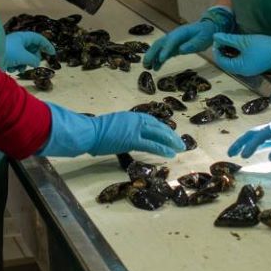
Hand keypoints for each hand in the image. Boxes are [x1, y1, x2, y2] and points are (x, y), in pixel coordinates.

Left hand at [5, 31, 55, 70]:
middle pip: (32, 49)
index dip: (46, 45)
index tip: (52, 53)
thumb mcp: (24, 56)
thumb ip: (33, 59)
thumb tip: (36, 63)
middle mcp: (18, 42)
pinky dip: (17, 66)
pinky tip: (11, 68)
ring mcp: (13, 50)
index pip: (38, 38)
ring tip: (19, 66)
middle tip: (32, 63)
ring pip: (26, 58)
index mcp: (22, 37)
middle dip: (33, 58)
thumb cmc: (8, 53)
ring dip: (24, 64)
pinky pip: (18, 62)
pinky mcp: (9, 58)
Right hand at [40, 104, 185, 157]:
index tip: (170, 134)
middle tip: (180, 142)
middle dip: (170, 135)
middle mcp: (136, 120)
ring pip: (159, 135)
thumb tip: (126, 137)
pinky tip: (171, 154)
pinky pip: (152, 145)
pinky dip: (163, 149)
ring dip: (171, 142)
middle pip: (158, 127)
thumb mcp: (113, 126)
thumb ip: (123, 130)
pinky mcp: (133, 139)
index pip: (152, 122)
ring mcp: (135, 129)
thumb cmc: (95, 131)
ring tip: (180, 148)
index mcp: (131, 117)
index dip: (162, 129)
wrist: (89, 132)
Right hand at [142, 6, 233, 69]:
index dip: (165, 50)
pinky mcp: (173, 47)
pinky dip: (158, 60)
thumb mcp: (202, 39)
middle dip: (152, 53)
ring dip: (152, 57)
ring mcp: (172, 41)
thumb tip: (181, 49)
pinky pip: (164, 53)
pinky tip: (155, 68)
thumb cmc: (205, 33)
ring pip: (159, 48)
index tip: (161, 59)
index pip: (171, 41)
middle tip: (146, 64)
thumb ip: (192, 44)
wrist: (207, 29)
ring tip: (147, 67)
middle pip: (160, 43)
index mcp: (181, 32)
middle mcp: (174, 36)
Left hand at [211, 32, 270, 75]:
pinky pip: (241, 62)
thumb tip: (215, 36)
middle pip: (227, 63)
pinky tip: (237, 46)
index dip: (217, 50)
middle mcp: (243, 72)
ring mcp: (249, 70)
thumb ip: (228, 39)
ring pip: (234, 62)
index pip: (222, 61)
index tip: (216, 40)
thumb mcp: (243, 41)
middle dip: (222, 52)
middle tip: (221, 40)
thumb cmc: (262, 46)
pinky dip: (236, 55)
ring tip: (227, 42)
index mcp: (239, 68)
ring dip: (229, 53)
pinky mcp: (254, 66)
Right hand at [227, 106, 270, 161]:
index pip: (262, 134)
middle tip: (231, 154)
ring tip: (236, 154)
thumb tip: (270, 158)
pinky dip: (257, 147)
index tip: (244, 156)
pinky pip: (267, 142)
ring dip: (247, 144)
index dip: (251, 144)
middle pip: (256, 133)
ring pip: (260, 137)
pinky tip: (252, 152)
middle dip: (242, 142)